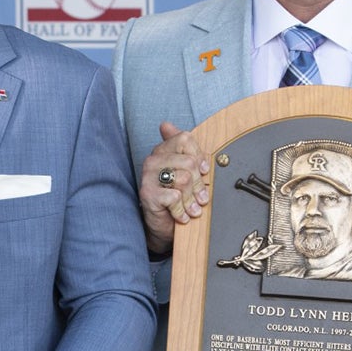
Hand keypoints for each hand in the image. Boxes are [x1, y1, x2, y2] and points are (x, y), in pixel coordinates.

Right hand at [138, 121, 209, 255]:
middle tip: (201, 198)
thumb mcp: (183, 171)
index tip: (203, 172)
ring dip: (192, 199)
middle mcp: (153, 160)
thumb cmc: (175, 198)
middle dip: (200, 184)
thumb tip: (165, 124)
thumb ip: (182, 148)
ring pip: (184, 179)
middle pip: (189, 162)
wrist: (162, 226)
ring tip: (192, 209)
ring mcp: (149, 176)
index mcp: (162, 150)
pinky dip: (182, 210)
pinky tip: (182, 215)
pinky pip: (175, 197)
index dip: (199, 156)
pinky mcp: (148, 193)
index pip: (185, 139)